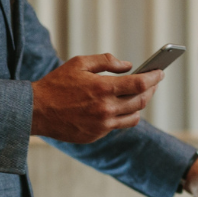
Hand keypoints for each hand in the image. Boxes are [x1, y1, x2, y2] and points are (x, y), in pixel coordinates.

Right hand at [31, 54, 162, 142]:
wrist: (37, 111)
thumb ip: (105, 61)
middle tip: (154, 82)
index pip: (139, 83)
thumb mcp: (79, 63)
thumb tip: (127, 65)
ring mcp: (102, 125)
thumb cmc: (57, 84)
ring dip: (140, 105)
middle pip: (141, 101)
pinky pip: (118, 126)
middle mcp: (105, 109)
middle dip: (151, 90)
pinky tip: (122, 106)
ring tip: (140, 95)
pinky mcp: (97, 135)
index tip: (160, 72)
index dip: (154, 77)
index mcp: (102, 88)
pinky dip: (124, 115)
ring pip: (134, 116)